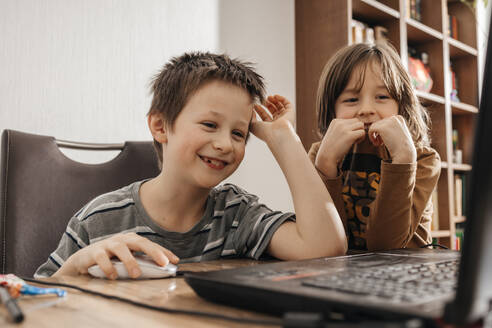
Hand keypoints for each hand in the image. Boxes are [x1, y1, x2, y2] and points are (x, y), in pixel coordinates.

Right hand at [57, 233, 178, 278]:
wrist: (83, 260)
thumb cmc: (111, 260)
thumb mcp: (127, 260)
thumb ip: (141, 263)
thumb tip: (161, 271)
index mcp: (132, 240)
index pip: (151, 245)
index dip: (164, 252)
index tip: (175, 261)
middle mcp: (122, 240)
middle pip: (140, 242)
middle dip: (153, 252)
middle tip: (163, 263)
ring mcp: (108, 244)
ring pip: (121, 248)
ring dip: (130, 261)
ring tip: (137, 274)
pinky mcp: (94, 252)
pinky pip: (102, 258)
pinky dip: (108, 267)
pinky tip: (113, 276)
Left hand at [251, 95, 295, 142]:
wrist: (277, 134)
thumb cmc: (264, 132)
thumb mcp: (253, 125)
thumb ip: (250, 118)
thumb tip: (251, 111)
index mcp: (270, 127)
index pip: (265, 116)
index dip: (260, 110)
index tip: (255, 105)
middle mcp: (278, 123)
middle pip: (273, 111)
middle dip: (268, 104)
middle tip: (263, 100)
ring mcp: (284, 118)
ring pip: (280, 106)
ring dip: (274, 100)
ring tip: (268, 97)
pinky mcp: (290, 113)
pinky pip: (287, 104)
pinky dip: (281, 98)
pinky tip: (275, 96)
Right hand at [315, 118, 364, 177]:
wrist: (326, 156)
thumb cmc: (331, 147)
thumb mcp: (334, 133)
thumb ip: (342, 128)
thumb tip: (357, 126)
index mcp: (335, 121)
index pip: (351, 120)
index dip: (352, 129)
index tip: (347, 137)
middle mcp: (340, 123)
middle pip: (357, 121)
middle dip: (357, 129)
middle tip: (353, 138)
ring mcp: (345, 129)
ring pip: (361, 125)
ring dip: (360, 133)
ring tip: (354, 141)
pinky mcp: (349, 135)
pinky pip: (362, 132)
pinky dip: (361, 138)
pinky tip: (355, 143)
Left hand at [368, 115, 416, 163]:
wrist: (405, 153)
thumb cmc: (402, 147)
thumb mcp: (398, 134)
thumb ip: (391, 128)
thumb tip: (380, 127)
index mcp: (399, 118)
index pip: (384, 122)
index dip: (383, 131)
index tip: (387, 139)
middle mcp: (394, 118)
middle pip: (378, 124)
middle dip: (379, 134)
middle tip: (383, 143)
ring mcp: (388, 122)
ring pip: (374, 126)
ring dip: (375, 136)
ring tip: (380, 143)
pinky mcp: (382, 128)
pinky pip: (370, 130)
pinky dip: (371, 137)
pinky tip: (377, 144)